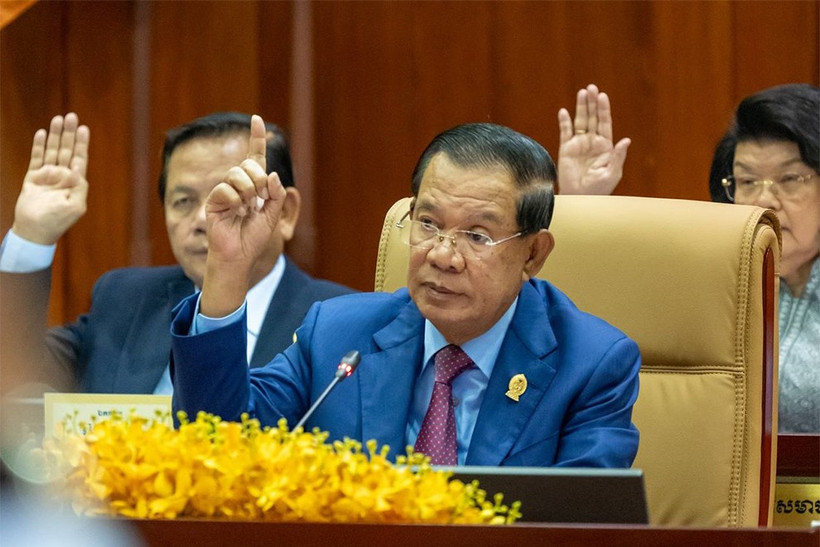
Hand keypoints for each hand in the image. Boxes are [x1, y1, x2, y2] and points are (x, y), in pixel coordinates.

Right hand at [12, 113, 89, 243]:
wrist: (34, 231)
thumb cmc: (58, 222)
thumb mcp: (76, 206)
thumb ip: (79, 186)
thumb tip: (79, 169)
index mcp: (75, 182)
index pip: (80, 158)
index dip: (82, 143)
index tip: (84, 129)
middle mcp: (62, 176)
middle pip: (67, 150)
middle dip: (69, 134)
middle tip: (72, 116)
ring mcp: (48, 176)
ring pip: (52, 151)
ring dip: (55, 135)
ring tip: (58, 119)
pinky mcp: (33, 177)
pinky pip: (37, 158)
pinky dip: (39, 146)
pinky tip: (42, 133)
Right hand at [200, 114, 286, 316]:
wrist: (240, 256)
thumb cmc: (254, 238)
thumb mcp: (272, 215)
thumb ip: (275, 194)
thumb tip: (273, 175)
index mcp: (254, 185)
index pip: (255, 157)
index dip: (256, 138)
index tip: (257, 119)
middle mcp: (238, 184)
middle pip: (250, 164)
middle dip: (260, 179)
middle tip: (260, 199)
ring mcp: (225, 191)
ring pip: (238, 173)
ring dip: (249, 190)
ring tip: (247, 207)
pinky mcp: (214, 200)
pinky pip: (226, 188)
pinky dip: (235, 200)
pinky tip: (235, 212)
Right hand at [557, 84, 629, 194]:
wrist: (580, 198)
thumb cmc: (599, 189)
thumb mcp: (612, 173)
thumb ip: (618, 156)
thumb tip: (626, 140)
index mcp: (605, 146)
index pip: (604, 123)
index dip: (603, 109)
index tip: (602, 96)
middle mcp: (592, 142)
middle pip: (592, 117)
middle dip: (592, 103)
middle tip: (591, 88)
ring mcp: (578, 144)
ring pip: (580, 121)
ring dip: (580, 107)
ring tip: (582, 92)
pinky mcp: (566, 149)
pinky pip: (565, 132)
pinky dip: (564, 121)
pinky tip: (564, 112)